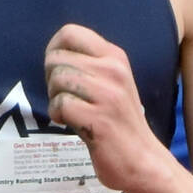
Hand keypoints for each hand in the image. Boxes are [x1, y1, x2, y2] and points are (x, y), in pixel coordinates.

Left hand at [45, 22, 159, 192]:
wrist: (142, 159)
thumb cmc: (120, 122)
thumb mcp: (112, 82)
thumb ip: (89, 65)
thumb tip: (53, 54)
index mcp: (115, 57)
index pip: (70, 32)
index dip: (54, 49)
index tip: (58, 70)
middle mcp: (113, 70)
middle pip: (56, 58)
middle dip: (51, 78)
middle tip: (65, 96)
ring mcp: (108, 94)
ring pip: (57, 79)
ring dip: (54, 98)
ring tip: (69, 111)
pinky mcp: (99, 118)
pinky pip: (60, 104)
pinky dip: (58, 115)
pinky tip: (69, 123)